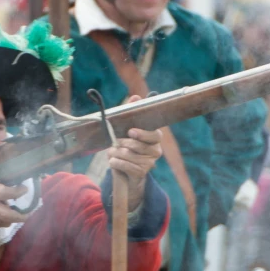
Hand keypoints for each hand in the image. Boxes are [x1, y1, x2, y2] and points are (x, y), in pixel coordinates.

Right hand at [0, 153, 28, 232]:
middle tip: (28, 212)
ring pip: (4, 221)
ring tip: (20, 214)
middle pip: (9, 214)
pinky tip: (6, 217)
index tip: (25, 189)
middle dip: (21, 215)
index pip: (8, 193)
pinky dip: (3, 222)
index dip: (19, 192)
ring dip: (13, 219)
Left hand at [108, 96, 162, 210]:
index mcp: (156, 137)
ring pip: (128, 155)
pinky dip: (115, 162)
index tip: (130, 132)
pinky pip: (124, 165)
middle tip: (116, 143)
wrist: (125, 172)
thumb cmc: (126, 146)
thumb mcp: (127, 128)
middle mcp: (156, 150)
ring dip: (115, 153)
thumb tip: (136, 97)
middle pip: (138, 145)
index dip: (142, 134)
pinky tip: (113, 161)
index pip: (154, 135)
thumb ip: (131, 112)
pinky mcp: (141, 173)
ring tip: (113, 152)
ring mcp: (150, 163)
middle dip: (122, 144)